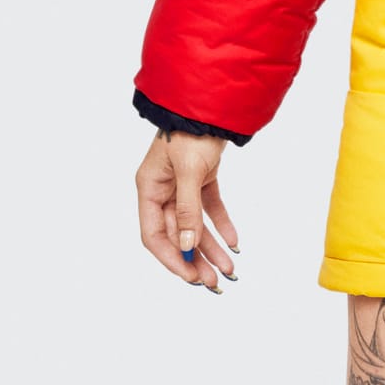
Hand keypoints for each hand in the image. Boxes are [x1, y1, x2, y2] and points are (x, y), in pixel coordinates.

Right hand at [135, 129, 240, 291]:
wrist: (210, 103)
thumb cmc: (190, 131)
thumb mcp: (189, 171)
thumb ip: (187, 209)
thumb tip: (186, 244)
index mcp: (149, 189)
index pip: (154, 236)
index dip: (172, 258)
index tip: (192, 276)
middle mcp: (163, 190)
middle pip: (177, 234)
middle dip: (196, 258)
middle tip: (215, 281)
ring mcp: (182, 185)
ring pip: (195, 225)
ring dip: (211, 247)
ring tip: (229, 269)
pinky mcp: (202, 178)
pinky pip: (210, 208)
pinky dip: (222, 224)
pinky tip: (234, 241)